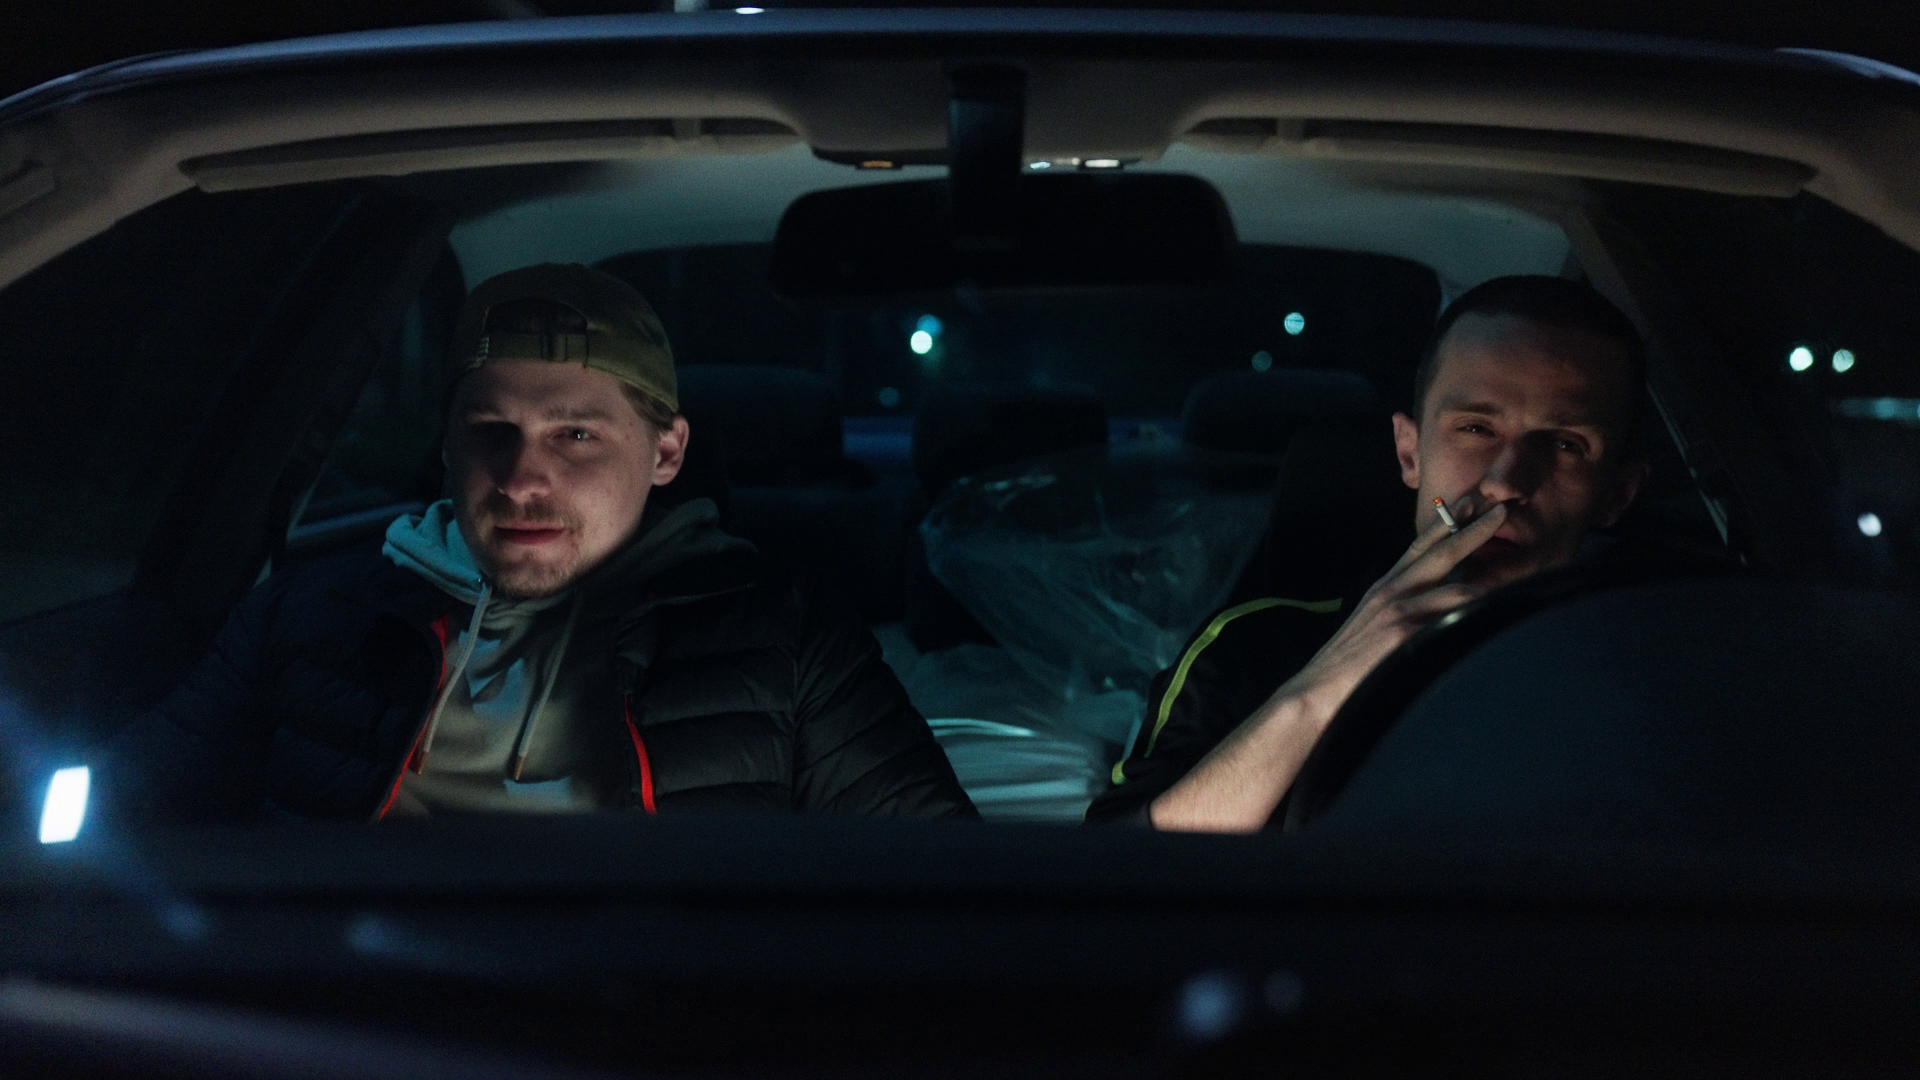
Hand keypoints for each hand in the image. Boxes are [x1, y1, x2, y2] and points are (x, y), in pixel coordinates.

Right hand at [1280, 498, 1508, 731]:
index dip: (1447, 520)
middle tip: (1502, 509)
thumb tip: (1435, 600)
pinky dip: (1479, 618)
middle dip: (1476, 529)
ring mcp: (1401, 613)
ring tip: (1523, 574)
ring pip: (1461, 589)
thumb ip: (1401, 606)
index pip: (1420, 545)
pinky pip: (1455, 621)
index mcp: (1385, 588)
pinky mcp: (1407, 636)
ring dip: (1492, 583)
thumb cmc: (1346, 665)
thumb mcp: (1371, 623)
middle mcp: (1393, 592)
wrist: (1317, 692)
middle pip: (1442, 552)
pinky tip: (1503, 617)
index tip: (1471, 501)